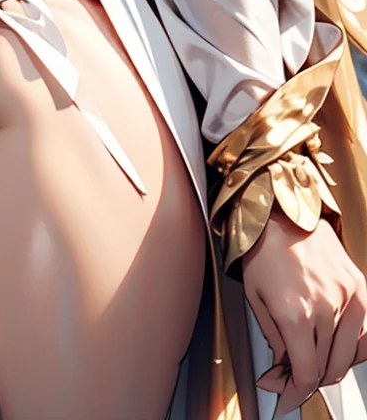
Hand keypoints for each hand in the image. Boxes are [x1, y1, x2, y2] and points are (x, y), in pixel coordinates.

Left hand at [243, 208, 366, 415]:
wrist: (278, 212)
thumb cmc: (261, 250)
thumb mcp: (255, 300)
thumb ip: (275, 340)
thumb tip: (285, 369)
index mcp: (295, 314)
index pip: (305, 373)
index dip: (295, 392)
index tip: (287, 398)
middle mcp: (325, 307)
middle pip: (326, 367)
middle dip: (307, 379)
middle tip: (290, 376)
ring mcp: (346, 296)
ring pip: (346, 354)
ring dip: (329, 366)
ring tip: (311, 360)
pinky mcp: (358, 286)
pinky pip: (363, 332)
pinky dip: (352, 348)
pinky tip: (336, 346)